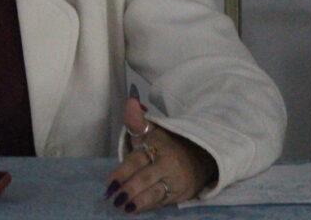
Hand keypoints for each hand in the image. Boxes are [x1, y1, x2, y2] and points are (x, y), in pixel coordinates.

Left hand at [103, 94, 217, 213]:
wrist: (201, 156)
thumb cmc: (167, 143)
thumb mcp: (152, 130)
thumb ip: (136, 120)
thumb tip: (130, 101)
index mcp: (158, 146)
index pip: (137, 160)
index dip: (123, 171)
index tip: (110, 182)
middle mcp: (167, 164)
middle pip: (145, 178)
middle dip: (129, 188)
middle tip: (113, 197)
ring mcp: (175, 181)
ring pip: (155, 193)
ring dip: (138, 201)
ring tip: (123, 207)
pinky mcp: (180, 194)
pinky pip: (162, 201)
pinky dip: (148, 206)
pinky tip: (135, 209)